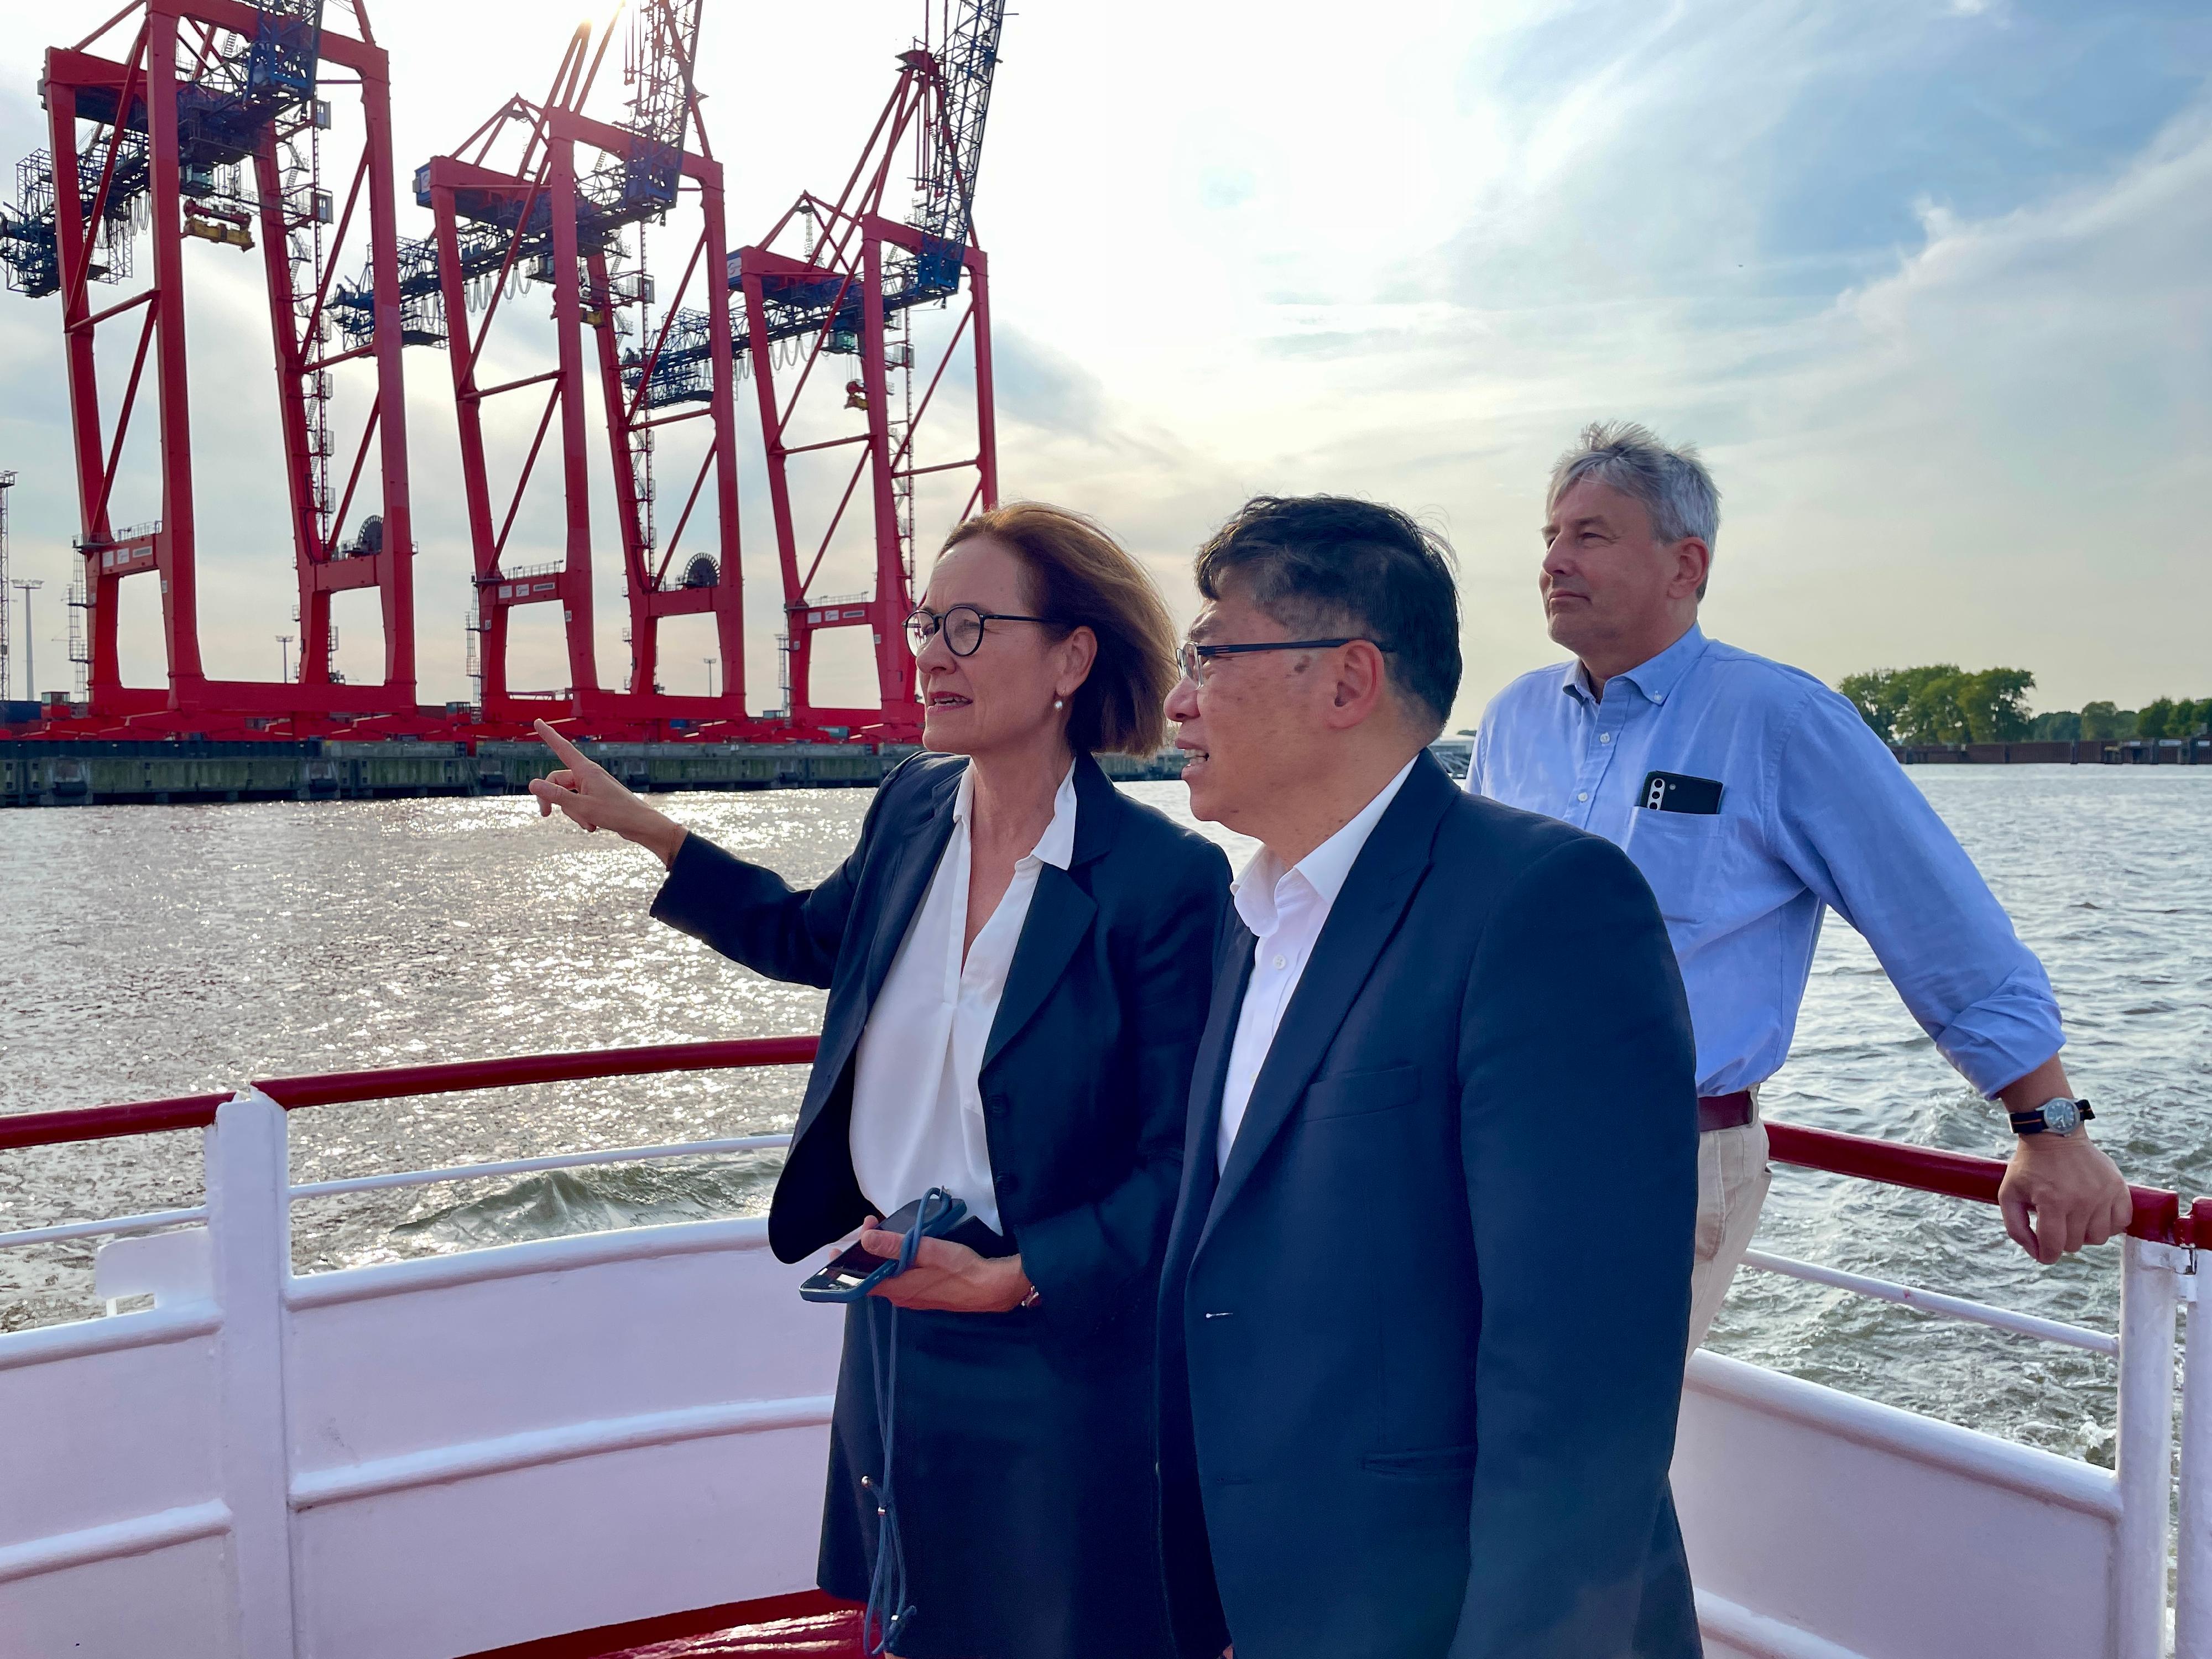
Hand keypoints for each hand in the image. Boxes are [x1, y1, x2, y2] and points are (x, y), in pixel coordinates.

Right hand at [526, 719, 686, 865]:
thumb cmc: (616, 814)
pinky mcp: (596, 798)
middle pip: (557, 780)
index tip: (538, 721)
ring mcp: (592, 786)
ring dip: (573, 812)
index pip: (562, 747)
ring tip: (588, 823)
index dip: (548, 735)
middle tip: (544, 814)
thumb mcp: (581, 806)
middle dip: (551, 798)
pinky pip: (578, 804)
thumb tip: (532, 783)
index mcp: (586, 770)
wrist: (640, 825)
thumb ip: (556, 795)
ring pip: (568, 796)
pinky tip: (593, 826)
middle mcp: (588, 774)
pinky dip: (581, 816)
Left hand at [855, 1216, 1033, 1312]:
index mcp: (898, 1289)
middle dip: (868, 1252)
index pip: (861, 1282)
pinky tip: (905, 1249)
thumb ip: (895, 1246)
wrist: (992, 1288)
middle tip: (871, 1225)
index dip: (847, 1266)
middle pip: (875, 1276)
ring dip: (884, 1256)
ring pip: (889, 1277)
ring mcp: (914, 1297)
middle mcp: (902, 1297)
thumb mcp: (927, 1251)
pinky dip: (897, 1262)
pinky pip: (902, 1278)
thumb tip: (865, 1239)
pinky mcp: (926, 1294)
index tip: (838, 1251)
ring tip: (885, 1232)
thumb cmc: (961, 1269)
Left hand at [1998, 1133, 2133, 1263]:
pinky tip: (2094, 1213)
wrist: (2054, 1134)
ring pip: (2099, 1238)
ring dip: (2084, 1234)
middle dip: (2062, 1240)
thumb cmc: (2029, 1167)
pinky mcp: (2119, 1187)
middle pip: (2076, 1244)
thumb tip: (2037, 1254)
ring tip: (2074, 1216)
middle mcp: (2081, 1200)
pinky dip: (2109, 1224)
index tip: (2044, 1252)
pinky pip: (2122, 1223)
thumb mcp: (2008, 1194)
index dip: (2046, 1255)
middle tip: (2056, 1221)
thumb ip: (2016, 1228)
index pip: (2054, 1247)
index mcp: (2051, 1202)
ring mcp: (2103, 1194)